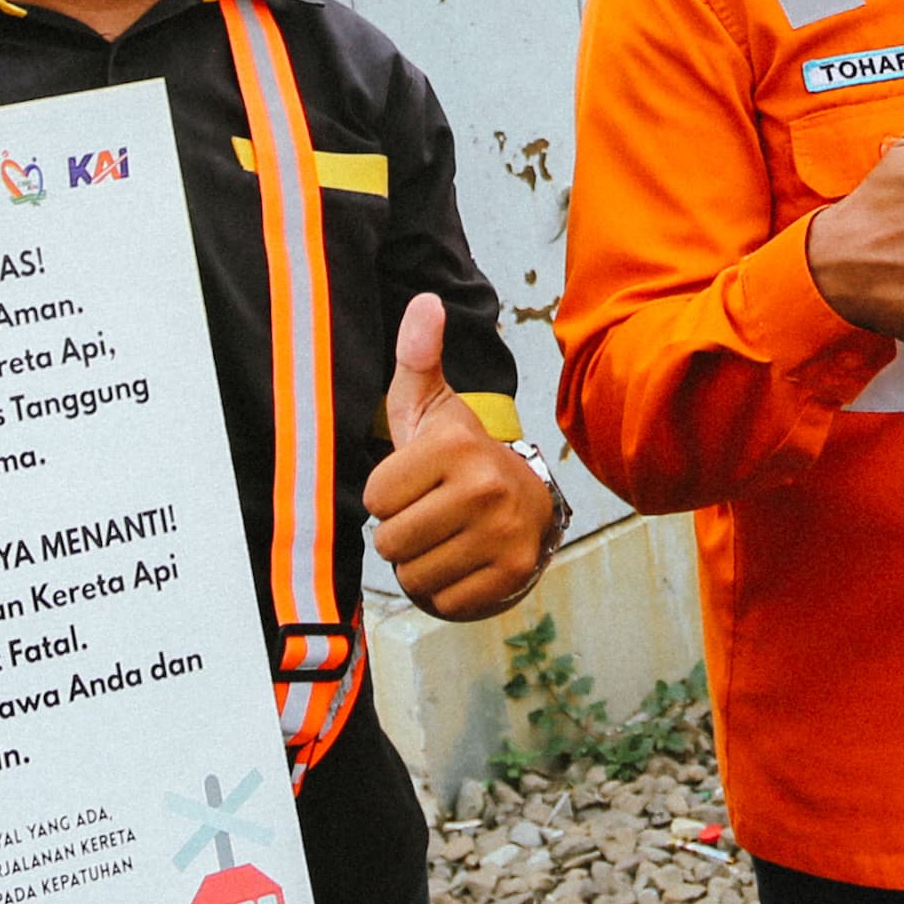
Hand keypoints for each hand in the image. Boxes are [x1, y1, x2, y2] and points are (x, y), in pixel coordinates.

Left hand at [366, 294, 555, 619]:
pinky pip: (445, 603)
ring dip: (419, 565)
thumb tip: (425, 300)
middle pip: (391, 542)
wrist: (529, 498)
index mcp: (455, 446)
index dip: (386, 495)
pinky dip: (445, 591)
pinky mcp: (514, 574)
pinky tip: (461, 561)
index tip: (413, 483)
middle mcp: (484, 488)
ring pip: (414, 578)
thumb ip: (417, 356)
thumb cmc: (461, 454)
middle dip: (400, 534)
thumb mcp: (432, 405)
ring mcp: (503, 534)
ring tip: (443, 537)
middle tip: (428, 513)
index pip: (375, 499)